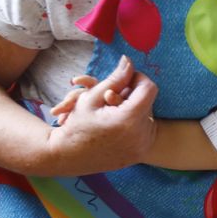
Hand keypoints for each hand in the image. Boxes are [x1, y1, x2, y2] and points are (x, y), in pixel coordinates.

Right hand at [43, 56, 158, 174]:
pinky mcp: (139, 154)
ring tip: (112, 111)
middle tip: (113, 96)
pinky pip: (144, 131)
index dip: (138, 78)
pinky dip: (133, 123)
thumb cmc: (76, 125)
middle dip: (133, 94)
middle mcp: (140, 135)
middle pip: (148, 102)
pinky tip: (116, 124)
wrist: (67, 157)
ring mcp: (141, 147)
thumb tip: (128, 61)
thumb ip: (114, 78)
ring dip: (133, 108)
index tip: (124, 79)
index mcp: (128, 119)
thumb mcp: (92, 97)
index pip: (149, 88)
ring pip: (147, 116)